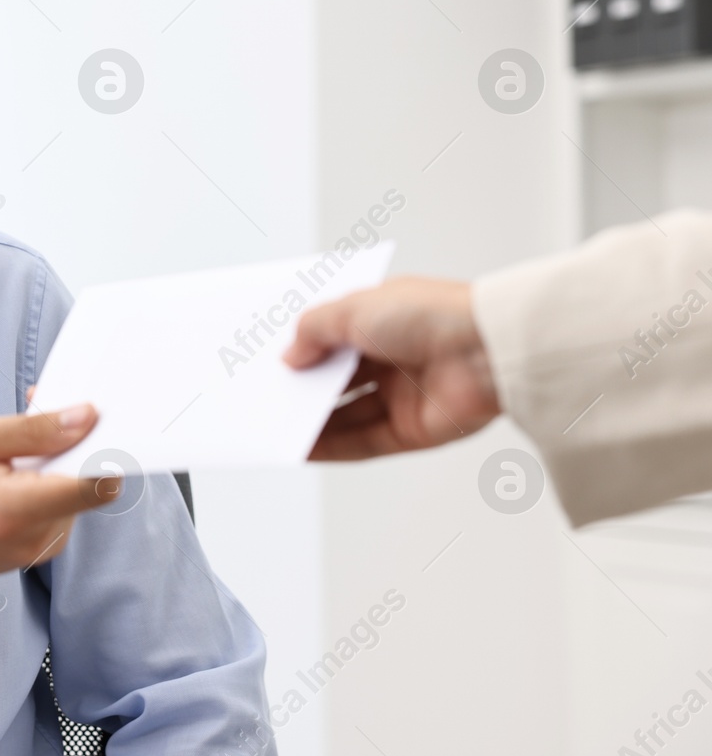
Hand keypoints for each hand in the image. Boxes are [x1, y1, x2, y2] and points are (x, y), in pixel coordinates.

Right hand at [0, 403, 108, 627]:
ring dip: (52, 466)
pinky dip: (41, 487)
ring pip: (71, 496)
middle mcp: (34, 540)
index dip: (108, 446)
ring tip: (4, 453)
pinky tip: (6, 475)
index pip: (96, 483)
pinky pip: (55, 511)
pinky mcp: (30, 555)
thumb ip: (32, 430)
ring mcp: (34, 553)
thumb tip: (87, 417)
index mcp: (17, 510)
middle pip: (86, 484)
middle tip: (34, 415)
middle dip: (70, 446)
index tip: (102, 416)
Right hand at [281, 277, 500, 459]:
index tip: (272, 361)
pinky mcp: (413, 430)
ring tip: (273, 425)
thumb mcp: (354, 309)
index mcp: (385, 320)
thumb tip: (290, 357)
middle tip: (266, 396)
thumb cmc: (432, 315)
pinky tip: (302, 447)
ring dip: (311, 421)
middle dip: (303, 387)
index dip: (304, 348)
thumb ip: (313, 331)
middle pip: (338, 379)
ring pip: (347, 414)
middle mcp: (395, 357)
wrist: (489, 350)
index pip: (335, 336)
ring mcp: (404, 396)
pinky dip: (331, 446)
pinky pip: (363, 442)